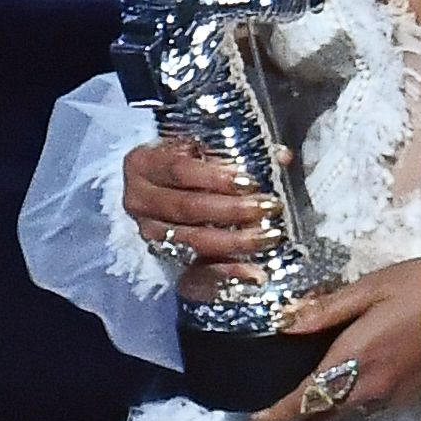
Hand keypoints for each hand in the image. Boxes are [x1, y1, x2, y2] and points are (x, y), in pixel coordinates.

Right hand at [123, 139, 286, 300]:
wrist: (165, 186)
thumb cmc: (189, 161)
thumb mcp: (204, 147)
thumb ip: (236, 150)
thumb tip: (282, 157)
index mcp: (143, 164)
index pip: (179, 170)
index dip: (216, 177)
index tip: (250, 180)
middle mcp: (139, 200)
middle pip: (187, 207)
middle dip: (232, 210)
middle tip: (269, 207)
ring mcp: (149, 233)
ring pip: (193, 241)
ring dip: (235, 241)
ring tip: (270, 235)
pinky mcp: (164, 259)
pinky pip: (195, 273)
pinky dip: (227, 273)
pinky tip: (254, 273)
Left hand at [251, 256, 420, 420]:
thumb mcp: (369, 288)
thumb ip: (325, 311)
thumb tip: (286, 326)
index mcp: (354, 359)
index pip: (305, 400)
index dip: (276, 414)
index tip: (254, 418)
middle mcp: (370, 388)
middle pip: (321, 415)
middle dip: (295, 414)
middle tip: (276, 398)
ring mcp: (393, 396)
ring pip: (345, 413)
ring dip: (324, 407)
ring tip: (309, 385)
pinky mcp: (410, 396)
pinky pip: (369, 406)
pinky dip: (351, 398)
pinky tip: (350, 374)